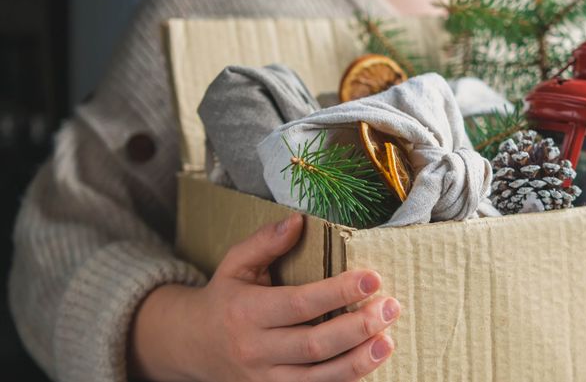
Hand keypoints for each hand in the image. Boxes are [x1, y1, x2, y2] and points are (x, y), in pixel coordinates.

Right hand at [131, 215, 399, 381]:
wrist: (193, 346)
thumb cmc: (225, 299)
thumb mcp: (235, 264)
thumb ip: (265, 242)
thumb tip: (299, 220)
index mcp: (247, 313)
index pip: (300, 304)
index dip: (338, 292)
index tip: (372, 278)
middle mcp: (256, 350)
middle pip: (314, 345)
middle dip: (357, 327)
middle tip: (390, 308)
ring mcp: (266, 379)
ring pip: (318, 378)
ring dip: (358, 361)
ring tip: (387, 340)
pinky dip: (345, 380)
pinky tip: (368, 362)